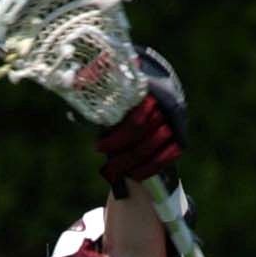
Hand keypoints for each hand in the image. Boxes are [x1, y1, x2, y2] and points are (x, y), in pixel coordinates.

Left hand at [96, 47, 186, 187]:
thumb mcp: (109, 80)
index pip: (135, 119)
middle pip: (143, 136)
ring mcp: (174, 121)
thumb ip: (95, 81)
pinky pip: (169, 156)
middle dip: (122, 155)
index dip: (116, 138)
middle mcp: (164, 104)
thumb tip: (75, 83)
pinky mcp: (180, 136)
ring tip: (115, 173)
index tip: (98, 148)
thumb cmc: (124, 87)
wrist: (154, 87)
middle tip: (106, 168)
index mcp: (147, 89)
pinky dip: (151, 168)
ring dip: (133, 165)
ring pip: (155, 148)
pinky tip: (135, 175)